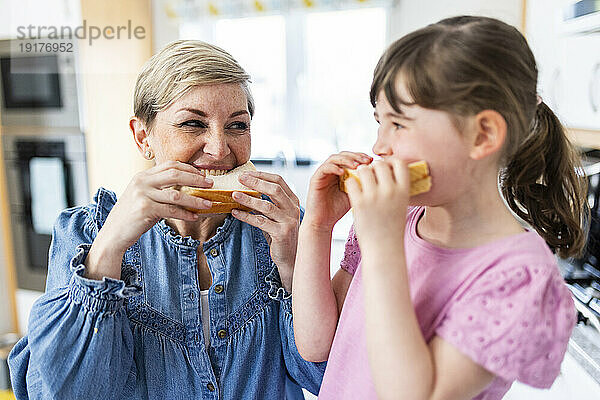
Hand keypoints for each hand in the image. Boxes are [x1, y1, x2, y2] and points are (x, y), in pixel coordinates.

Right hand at [101, 161, 214, 251]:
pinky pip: (172, 210)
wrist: (113, 234)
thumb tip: (187, 188)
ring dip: (195, 200)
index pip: (170, 165)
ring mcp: (143, 195)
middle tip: (211, 184)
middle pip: (175, 174)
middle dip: (196, 179)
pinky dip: (186, 213)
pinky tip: (195, 216)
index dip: (189, 168)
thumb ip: (160, 190)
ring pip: (177, 194)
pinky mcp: (145, 209)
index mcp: (143, 176)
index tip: (202, 175)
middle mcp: (142, 182)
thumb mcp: (144, 197)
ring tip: (208, 203)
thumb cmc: (132, 217)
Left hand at [230, 172, 300, 290]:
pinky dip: (246, 216)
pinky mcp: (281, 233)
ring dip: (248, 199)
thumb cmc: (281, 236)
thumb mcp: (276, 216)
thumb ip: (267, 203)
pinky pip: (261, 222)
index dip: (262, 175)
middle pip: (274, 189)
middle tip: (240, 179)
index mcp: (293, 201)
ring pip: (267, 205)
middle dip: (255, 182)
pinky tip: (235, 213)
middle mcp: (293, 209)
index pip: (279, 181)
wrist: (291, 259)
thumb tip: (247, 189)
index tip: (246, 173)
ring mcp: (289, 221)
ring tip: (234, 194)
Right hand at [304, 152, 371, 230]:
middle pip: (344, 154)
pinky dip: (334, 168)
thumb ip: (362, 183)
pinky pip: (324, 168)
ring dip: (346, 160)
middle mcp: (332, 170)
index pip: (352, 157)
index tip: (374, 161)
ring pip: (334, 158)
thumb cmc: (339, 209)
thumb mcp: (355, 194)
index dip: (362, 157)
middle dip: (356, 156)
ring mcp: (323, 173)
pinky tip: (343, 172)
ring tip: (356, 165)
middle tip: (367, 161)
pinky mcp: (315, 178)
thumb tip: (378, 174)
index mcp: (341, 172)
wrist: (323, 221)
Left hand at [345, 159, 409, 247]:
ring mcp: (374, 196)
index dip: (390, 162)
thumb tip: (390, 172)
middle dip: (373, 167)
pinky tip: (353, 190)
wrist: (383, 248)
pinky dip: (350, 183)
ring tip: (360, 182)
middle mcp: (390, 191)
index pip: (399, 162)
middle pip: (380, 164)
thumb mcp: (401, 205)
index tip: (385, 168)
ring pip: (363, 170)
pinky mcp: (359, 203)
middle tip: (370, 175)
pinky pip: (351, 182)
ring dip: (360, 173)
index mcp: (404, 191)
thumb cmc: (392, 227)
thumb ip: (397, 188)